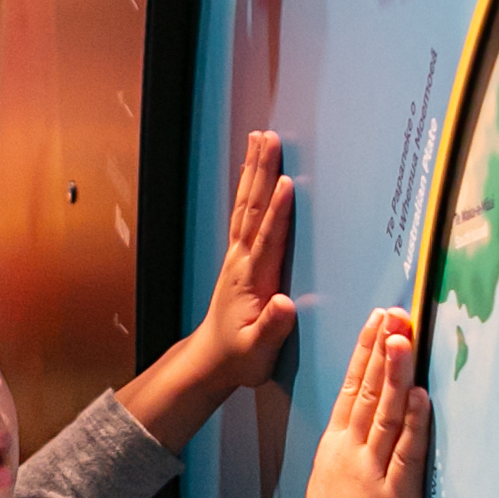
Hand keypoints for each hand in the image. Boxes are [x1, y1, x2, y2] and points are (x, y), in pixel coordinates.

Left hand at [119, 129, 297, 447]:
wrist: (211, 359)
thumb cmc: (238, 357)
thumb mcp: (258, 352)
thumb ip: (272, 329)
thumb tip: (285, 304)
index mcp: (252, 280)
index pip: (268, 239)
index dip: (278, 212)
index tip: (287, 183)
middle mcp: (243, 260)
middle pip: (253, 209)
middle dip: (262, 172)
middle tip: (269, 138)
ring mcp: (239, 256)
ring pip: (247, 205)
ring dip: (254, 170)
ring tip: (261, 138)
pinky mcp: (240, 257)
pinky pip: (245, 213)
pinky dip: (251, 187)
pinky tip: (255, 171)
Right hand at [287, 309, 427, 497]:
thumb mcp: (333, 488)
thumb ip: (351, 455)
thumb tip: (369, 428)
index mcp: (334, 451)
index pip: (350, 390)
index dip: (364, 353)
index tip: (377, 322)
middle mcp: (349, 454)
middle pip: (367, 391)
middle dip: (381, 349)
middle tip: (394, 314)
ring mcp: (372, 473)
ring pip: (385, 413)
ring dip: (395, 373)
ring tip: (403, 338)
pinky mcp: (396, 494)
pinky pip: (406, 451)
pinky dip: (414, 422)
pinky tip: (421, 395)